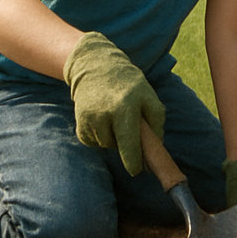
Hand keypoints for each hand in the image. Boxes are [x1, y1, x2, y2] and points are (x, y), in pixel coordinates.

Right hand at [63, 32, 165, 175]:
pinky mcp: (79, 122)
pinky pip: (93, 141)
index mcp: (127, 105)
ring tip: (116, 119)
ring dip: (113, 139)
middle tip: (133, 155)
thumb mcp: (148, 94)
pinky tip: (103, 119)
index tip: (138, 171)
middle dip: (126, 153)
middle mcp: (106, 112)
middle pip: (116, 147)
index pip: (130, 143)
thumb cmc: (128, 83)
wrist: (95, 66)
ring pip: (105, 145)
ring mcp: (90, 117)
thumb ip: (156, 120)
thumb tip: (156, 148)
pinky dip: (100, 136)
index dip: (134, 162)